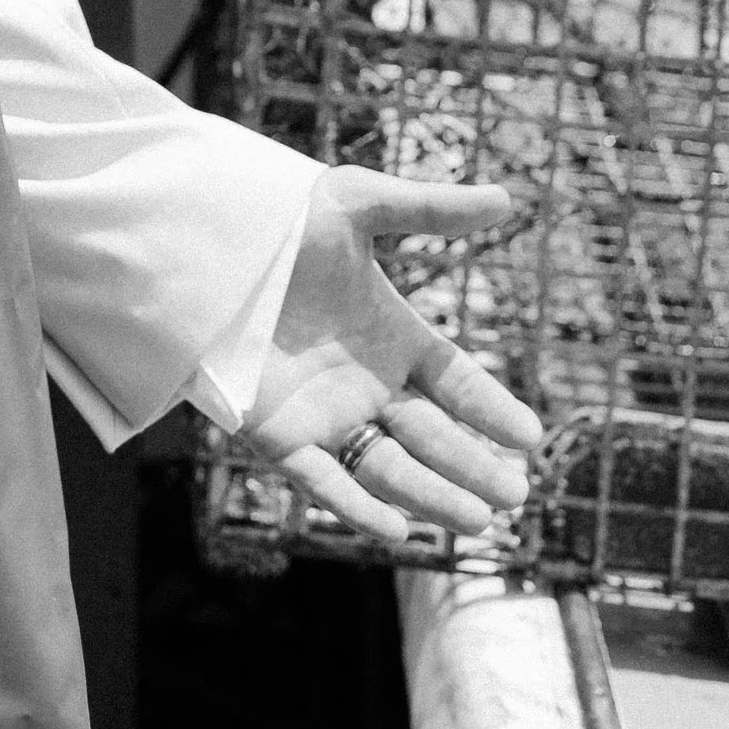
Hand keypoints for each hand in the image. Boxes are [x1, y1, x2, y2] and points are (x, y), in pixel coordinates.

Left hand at [234, 174, 543, 549]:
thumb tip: (508, 197)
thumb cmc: (281, 216)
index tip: (530, 437)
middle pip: (431, 437)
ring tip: (478, 518)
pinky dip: (357, 508)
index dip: (491, 409)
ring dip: (433, 496)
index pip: (455, 383)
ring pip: (388, 468)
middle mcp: (364, 384)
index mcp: (390, 336)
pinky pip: (321, 481)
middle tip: (517, 495)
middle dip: (474, 468)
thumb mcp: (357, 204)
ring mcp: (323, 414)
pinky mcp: (276, 435)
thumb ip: (430, 208)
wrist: (199, 238)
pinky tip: (398, 531)